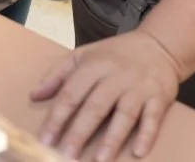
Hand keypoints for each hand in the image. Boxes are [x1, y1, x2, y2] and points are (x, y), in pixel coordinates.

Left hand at [30, 30, 180, 161]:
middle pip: (96, 106)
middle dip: (80, 132)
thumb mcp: (84, 55)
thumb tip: (34, 95)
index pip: (72, 93)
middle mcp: (117, 76)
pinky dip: (147, 134)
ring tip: (100, 160)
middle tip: (67, 155)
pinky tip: (139, 152)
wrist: (159, 44)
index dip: (58, 117)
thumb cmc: (115, 54)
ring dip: (112, 138)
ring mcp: (139, 87)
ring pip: (124, 114)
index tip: (46, 138)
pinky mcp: (159, 97)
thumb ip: (58, 74)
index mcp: (95, 65)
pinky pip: (153, 117)